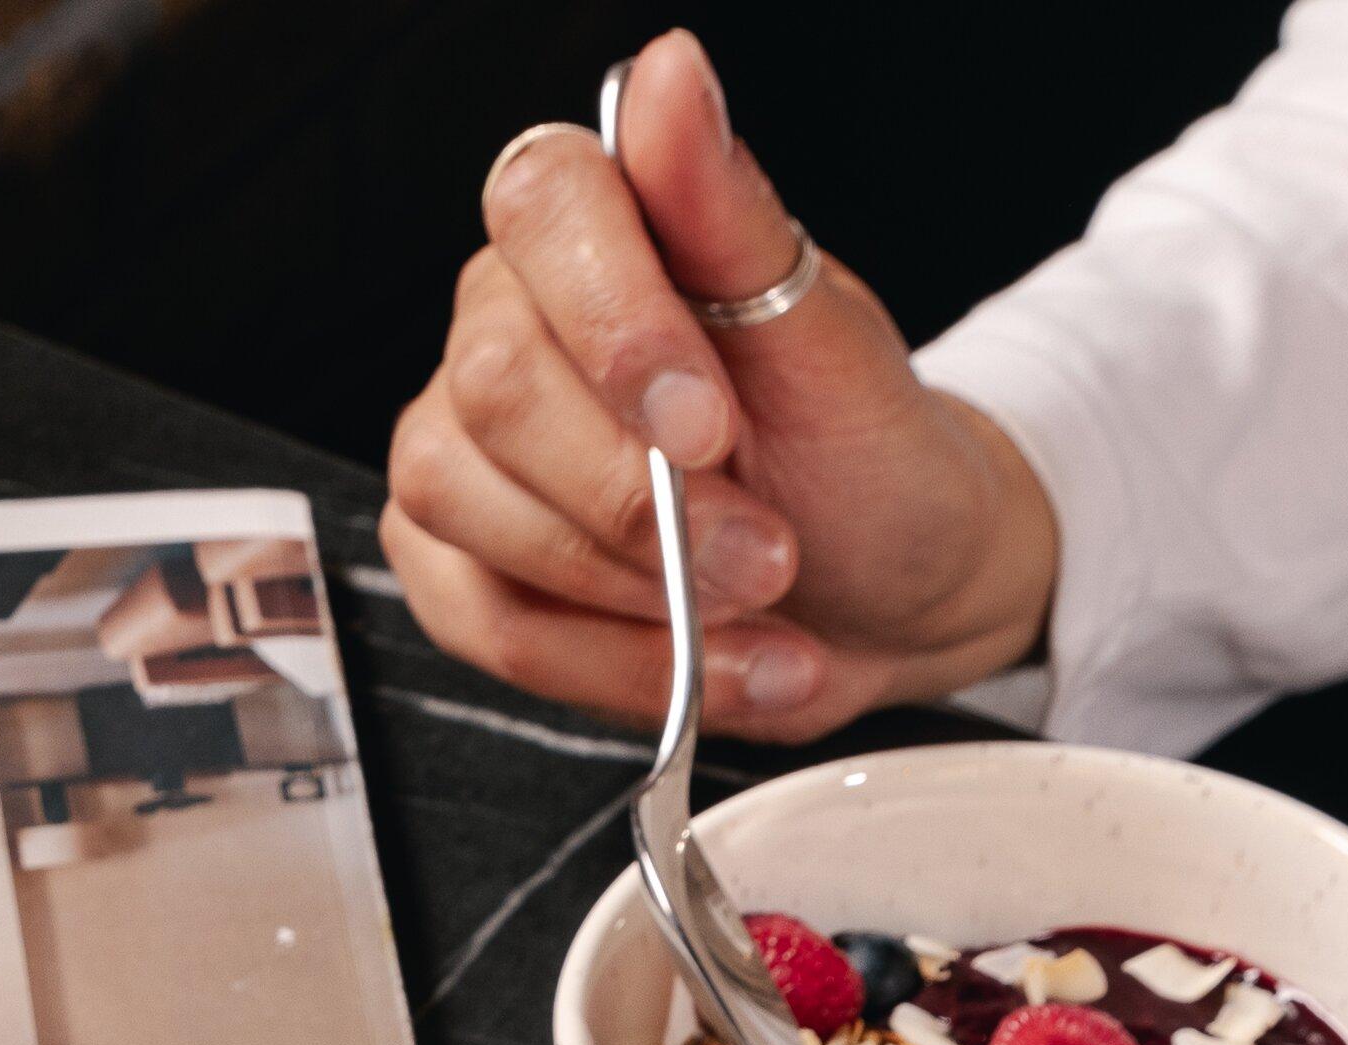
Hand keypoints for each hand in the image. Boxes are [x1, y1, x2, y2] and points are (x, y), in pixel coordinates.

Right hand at [380, 31, 1059, 738]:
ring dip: (631, 593)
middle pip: (492, 390)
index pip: (542, 208)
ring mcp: (469, 451)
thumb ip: (731, 211)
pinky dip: (612, 666)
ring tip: (757, 605)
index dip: (612, 324)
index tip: (707, 421)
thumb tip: (669, 73)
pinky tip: (716, 661)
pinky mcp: (459, 569)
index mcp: (600, 230)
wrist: (888, 587)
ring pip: (468, 512)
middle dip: (638, 500)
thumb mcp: (828, 338)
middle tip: (764, 547)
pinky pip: (486, 626)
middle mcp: (510, 327)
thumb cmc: (863, 455)